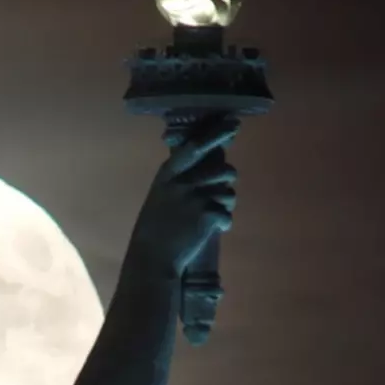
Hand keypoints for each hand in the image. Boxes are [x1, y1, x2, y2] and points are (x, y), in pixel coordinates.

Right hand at [131, 113, 238, 276]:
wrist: (152, 260)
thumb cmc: (154, 232)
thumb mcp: (160, 198)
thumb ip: (178, 183)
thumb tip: (206, 173)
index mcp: (167, 175)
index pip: (195, 147)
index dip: (215, 134)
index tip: (232, 124)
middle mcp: (183, 182)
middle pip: (223, 170)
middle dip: (226, 181)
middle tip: (219, 193)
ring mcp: (196, 198)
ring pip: (228, 192)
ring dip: (226, 204)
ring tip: (213, 216)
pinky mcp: (208, 215)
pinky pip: (227, 215)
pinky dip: (223, 224)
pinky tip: (212, 231)